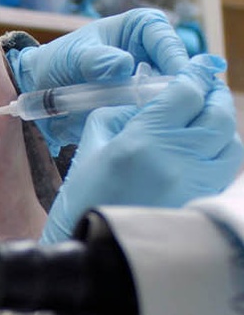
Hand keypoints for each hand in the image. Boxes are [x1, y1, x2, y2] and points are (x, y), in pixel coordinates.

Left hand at [5, 8, 190, 150]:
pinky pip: (155, 116)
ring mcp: (152, 82)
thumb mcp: (73, 56)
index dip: (175, 63)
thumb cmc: (59, 61)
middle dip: (171, 94)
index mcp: (143, 27)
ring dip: (157, 112)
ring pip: (169, 98)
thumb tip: (123, 64)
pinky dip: (147, 125)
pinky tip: (135, 131)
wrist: (42, 89)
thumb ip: (95, 60)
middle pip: (178, 75)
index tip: (173, 86)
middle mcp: (154, 54)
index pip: (168, 43)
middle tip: (160, 112)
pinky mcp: (144, 106)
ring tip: (141, 123)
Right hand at [41, 60, 243, 243]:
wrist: (95, 249)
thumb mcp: (93, 144)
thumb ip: (121, 112)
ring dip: (222, 125)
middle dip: (214, 95)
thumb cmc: (86, 195)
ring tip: (207, 119)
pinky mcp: (203, 201)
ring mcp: (195, 184)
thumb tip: (148, 97)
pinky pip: (227, 168)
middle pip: (217, 114)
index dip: (196, 73)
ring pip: (230, 142)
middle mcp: (176, 160)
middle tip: (207, 88)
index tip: (200, 65)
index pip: (187, 92)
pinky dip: (221, 151)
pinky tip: (205, 149)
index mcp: (143, 141)